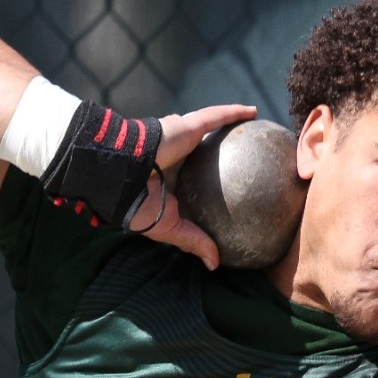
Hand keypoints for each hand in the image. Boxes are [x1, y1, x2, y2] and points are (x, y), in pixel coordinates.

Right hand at [127, 103, 257, 269]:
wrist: (121, 175)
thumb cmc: (138, 203)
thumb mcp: (170, 227)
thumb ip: (194, 240)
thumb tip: (215, 265)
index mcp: (170, 179)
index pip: (196, 179)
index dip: (212, 181)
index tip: (235, 189)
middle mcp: (178, 157)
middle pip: (206, 151)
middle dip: (226, 150)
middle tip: (250, 156)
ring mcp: (182, 139)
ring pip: (212, 128)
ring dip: (232, 125)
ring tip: (256, 127)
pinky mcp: (186, 125)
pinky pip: (215, 117)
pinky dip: (233, 113)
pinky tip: (254, 112)